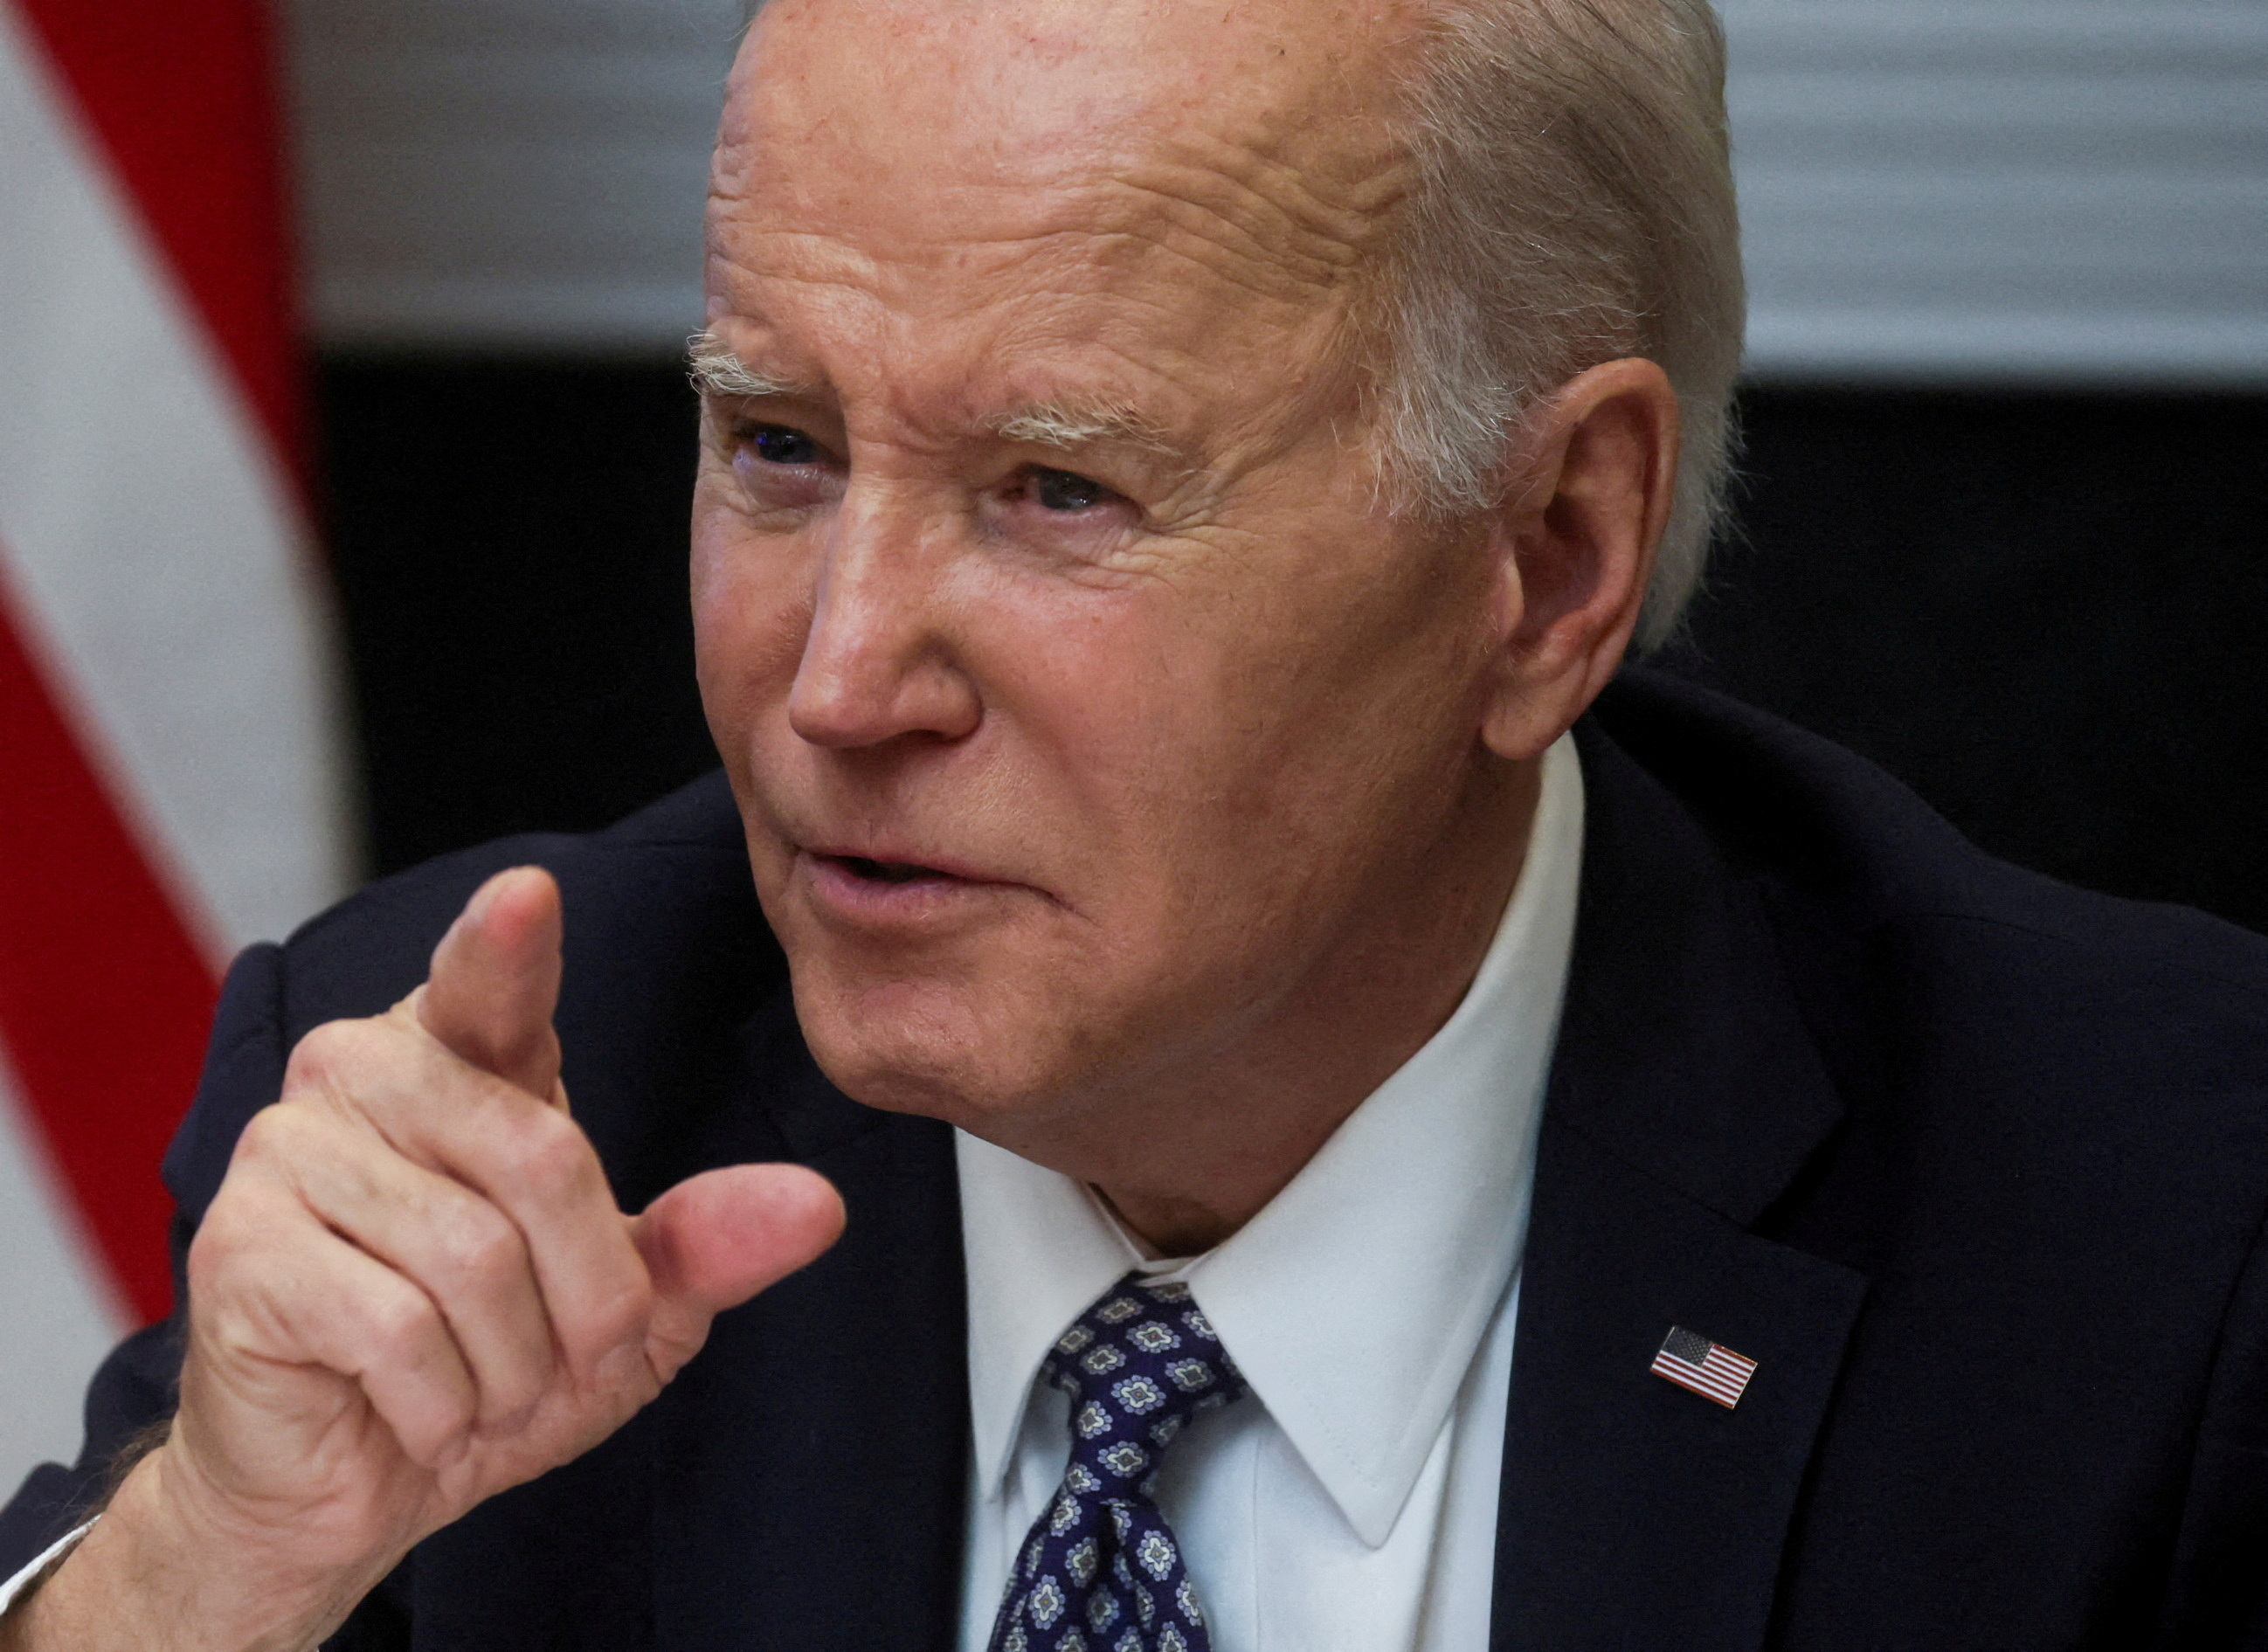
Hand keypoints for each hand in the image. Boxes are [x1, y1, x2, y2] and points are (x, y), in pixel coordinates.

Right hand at [4, 868, 843, 1651]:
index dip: (507, 944)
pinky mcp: (236, 1248)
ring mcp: (286, 1150)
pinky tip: (417, 1414)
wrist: (352, 1485)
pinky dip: (441, 1405)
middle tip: (564, 1359)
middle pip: (545, 1158)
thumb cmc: (490, 1366)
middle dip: (590, 1299)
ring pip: (473, 1257)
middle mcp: (362, 1072)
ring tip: (480, 1389)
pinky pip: (397, 1330)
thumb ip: (711, 1244)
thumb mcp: (630, 1313)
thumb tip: (819, 1206)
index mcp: (462, 1056)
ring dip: (512, 1368)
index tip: (529, 895)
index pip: (491, 984)